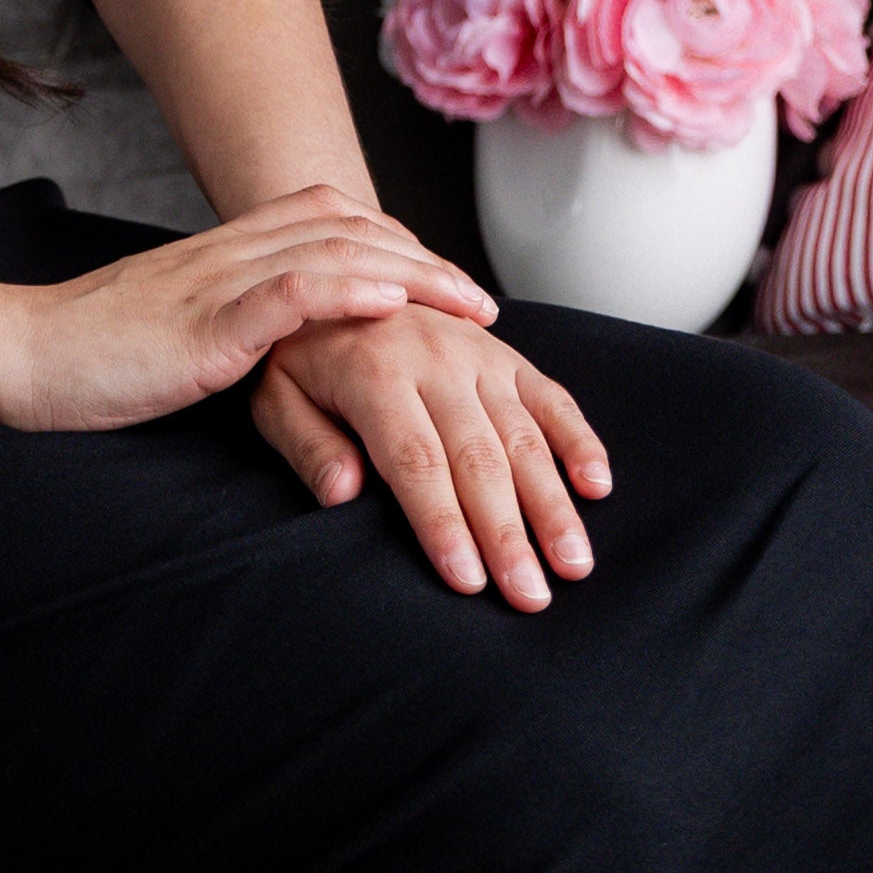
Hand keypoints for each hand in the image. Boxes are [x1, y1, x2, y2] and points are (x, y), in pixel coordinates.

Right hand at [0, 189, 497, 442]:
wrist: (16, 354)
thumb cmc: (87, 356)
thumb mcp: (174, 330)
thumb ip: (227, 325)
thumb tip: (274, 344)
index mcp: (223, 254)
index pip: (328, 221)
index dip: (395, 242)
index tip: (444, 280)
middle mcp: (228, 254)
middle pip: (348, 229)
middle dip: (425, 261)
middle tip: (482, 299)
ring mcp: (217, 285)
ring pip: (334, 255)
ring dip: (412, 277)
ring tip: (467, 306)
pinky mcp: (202, 326)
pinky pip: (286, 297)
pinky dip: (345, 293)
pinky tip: (387, 305)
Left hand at [251, 311, 610, 609]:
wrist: (335, 277)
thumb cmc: (301, 354)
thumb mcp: (275, 394)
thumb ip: (306, 444)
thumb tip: (344, 494)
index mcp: (373, 372)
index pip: (414, 460)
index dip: (443, 522)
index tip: (467, 579)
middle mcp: (434, 359)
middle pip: (478, 458)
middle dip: (507, 533)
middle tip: (530, 596)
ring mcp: (477, 354)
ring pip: (523, 436)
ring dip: (553, 504)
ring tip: (573, 564)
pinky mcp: (505, 355)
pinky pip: (551, 397)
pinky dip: (579, 440)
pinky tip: (597, 486)